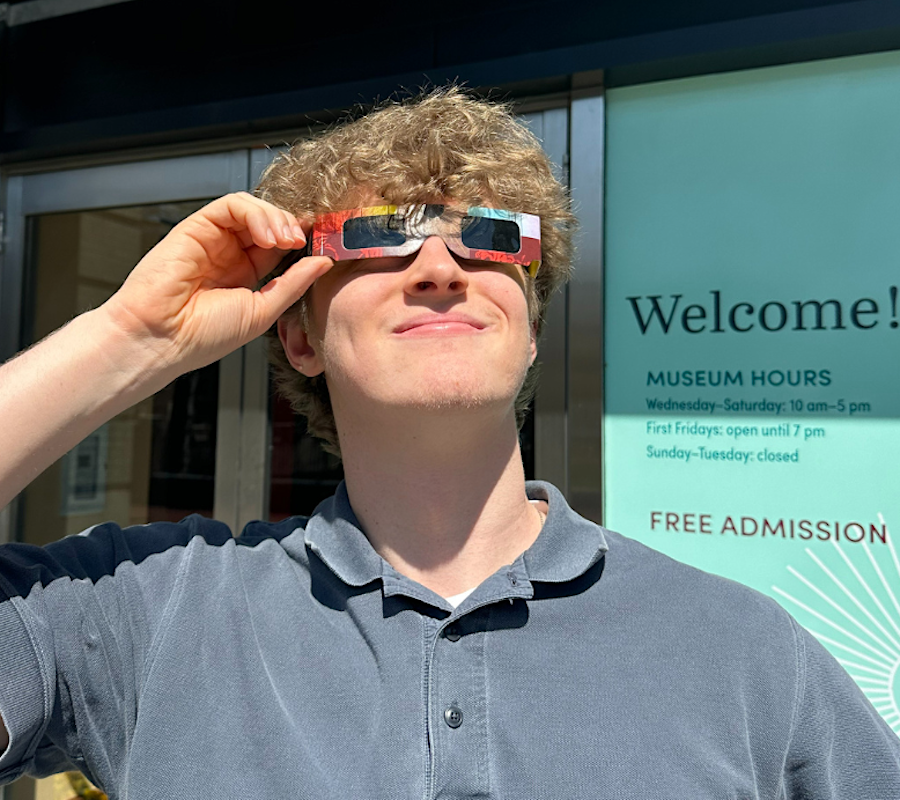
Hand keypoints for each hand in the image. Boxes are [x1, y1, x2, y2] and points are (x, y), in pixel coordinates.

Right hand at [100, 192, 332, 375]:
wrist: (162, 339)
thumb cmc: (203, 335)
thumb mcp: (263, 310)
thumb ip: (293, 283)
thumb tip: (323, 262)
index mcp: (244, 275)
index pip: (279, 245)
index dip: (300, 240)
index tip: (322, 244)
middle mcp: (228, 254)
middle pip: (268, 222)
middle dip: (291, 226)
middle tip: (302, 241)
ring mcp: (212, 239)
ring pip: (252, 209)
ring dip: (276, 218)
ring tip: (285, 239)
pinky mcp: (195, 227)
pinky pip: (230, 205)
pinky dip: (255, 213)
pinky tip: (267, 235)